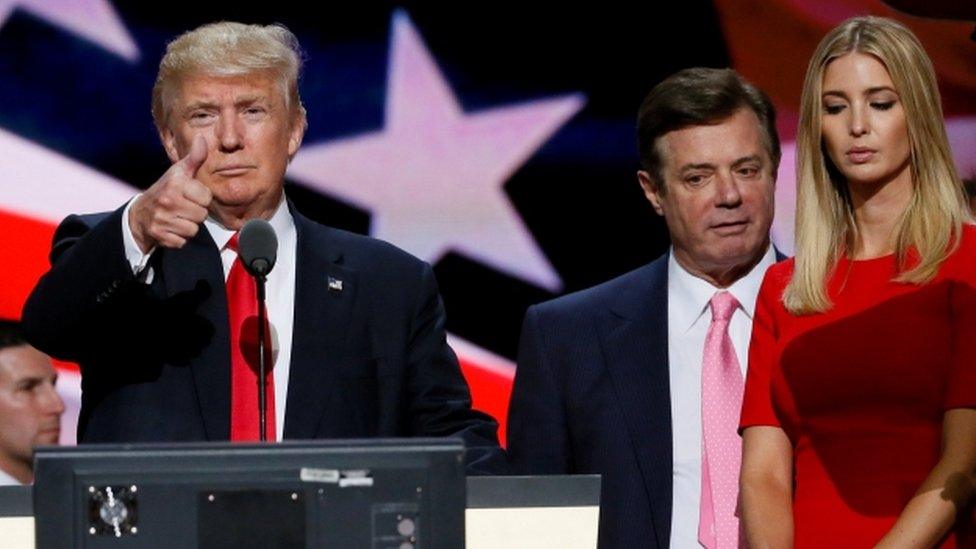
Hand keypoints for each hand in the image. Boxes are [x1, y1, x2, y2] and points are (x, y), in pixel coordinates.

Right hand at [129, 135, 211, 251]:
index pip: (207, 198)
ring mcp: (162, 219)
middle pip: (202, 215)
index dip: (201, 198)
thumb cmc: (165, 191)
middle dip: (196, 213)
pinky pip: (183, 241)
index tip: (190, 195)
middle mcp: (168, 200)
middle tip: (183, 208)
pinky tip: (171, 228)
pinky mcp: (159, 235)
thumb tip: (202, 138)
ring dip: (188, 226)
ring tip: (177, 217)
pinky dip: (178, 238)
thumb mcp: (178, 172)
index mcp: (175, 184)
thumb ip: (194, 158)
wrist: (140, 214)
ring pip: (194, 229)